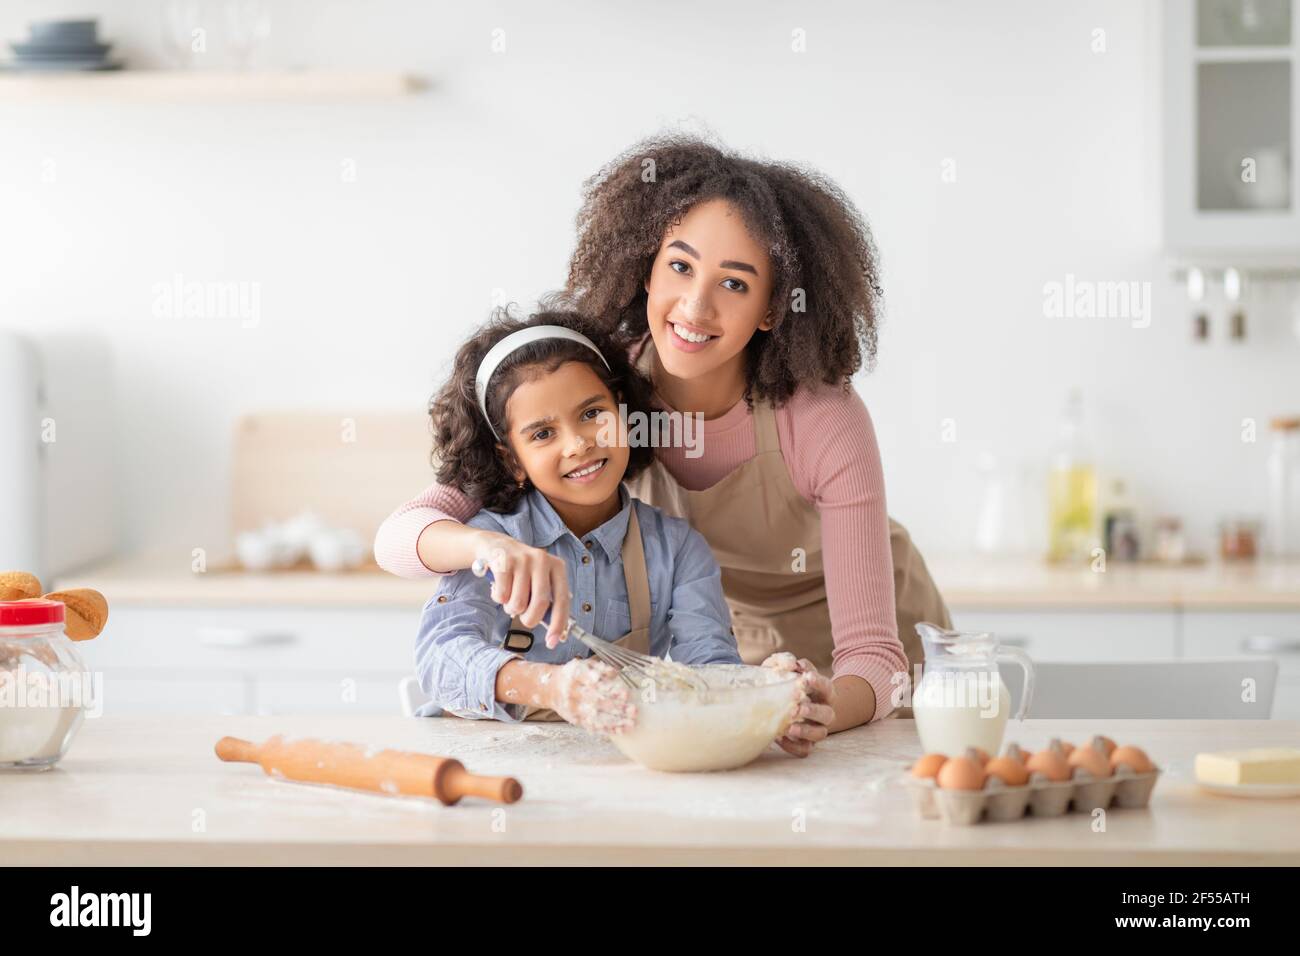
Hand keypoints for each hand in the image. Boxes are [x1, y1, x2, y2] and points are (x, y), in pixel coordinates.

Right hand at [471, 532, 571, 647]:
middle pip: (540, 603)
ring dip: (511, 608)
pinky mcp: (503, 561)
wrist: (495, 546)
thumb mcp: (539, 580)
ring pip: (518, 603)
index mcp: (557, 566)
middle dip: (530, 619)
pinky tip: (499, 588)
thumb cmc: (521, 571)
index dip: (558, 624)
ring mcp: (522, 559)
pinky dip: (498, 599)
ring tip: (510, 598)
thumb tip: (556, 633)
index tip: (552, 642)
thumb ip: (548, 601)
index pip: (562, 600)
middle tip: (524, 619)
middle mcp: (542, 560)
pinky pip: (501, 596)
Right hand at [549, 658, 636, 734]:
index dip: (609, 689)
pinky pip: (591, 726)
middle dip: (616, 707)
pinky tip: (620, 730)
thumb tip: (616, 673)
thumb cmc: (573, 674)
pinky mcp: (575, 720)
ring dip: (614, 721)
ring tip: (631, 723)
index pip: (594, 683)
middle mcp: (573, 693)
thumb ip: (600, 668)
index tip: (625, 693)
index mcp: (576, 676)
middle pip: (595, 701)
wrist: (550, 688)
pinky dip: (607, 729)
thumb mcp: (584, 665)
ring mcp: (573, 709)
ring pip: (594, 717)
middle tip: (633, 710)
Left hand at [762, 653, 834, 757]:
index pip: (827, 687)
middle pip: (828, 714)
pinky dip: (793, 746)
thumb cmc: (785, 681)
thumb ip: (786, 661)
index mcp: (823, 692)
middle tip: (797, 708)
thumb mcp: (783, 667)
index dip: (819, 683)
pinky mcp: (805, 742)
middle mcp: (824, 711)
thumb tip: (792, 664)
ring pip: (820, 734)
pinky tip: (779, 738)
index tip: (806, 678)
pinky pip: (805, 750)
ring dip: (806, 731)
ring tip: (790, 728)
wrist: (780, 700)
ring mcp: (816, 728)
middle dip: (813, 711)